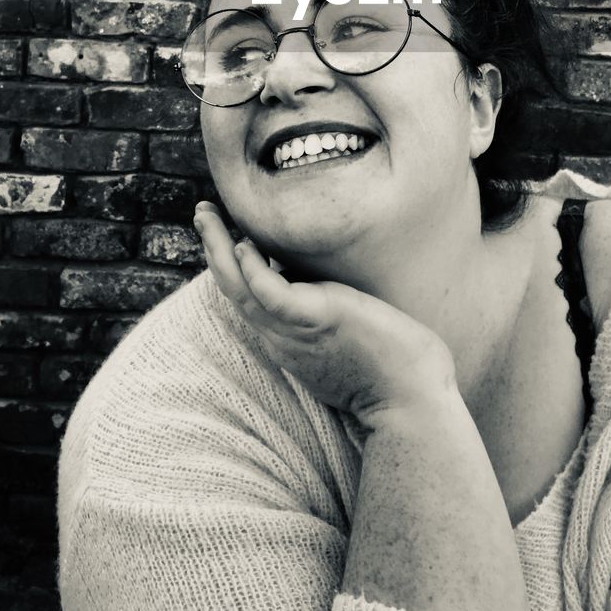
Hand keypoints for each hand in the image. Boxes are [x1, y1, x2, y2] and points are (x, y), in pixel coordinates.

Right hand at [193, 203, 458, 430]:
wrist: (409, 398)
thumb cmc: (388, 365)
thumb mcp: (341, 330)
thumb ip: (323, 307)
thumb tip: (316, 275)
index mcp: (287, 337)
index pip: (247, 296)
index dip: (229, 264)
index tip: (224, 234)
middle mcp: (281, 336)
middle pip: (232, 288)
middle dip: (213, 248)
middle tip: (202, 211)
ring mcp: (294, 331)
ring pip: (240, 287)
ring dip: (218, 249)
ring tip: (205, 214)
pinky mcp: (316, 320)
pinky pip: (271, 293)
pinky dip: (253, 270)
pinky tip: (243, 245)